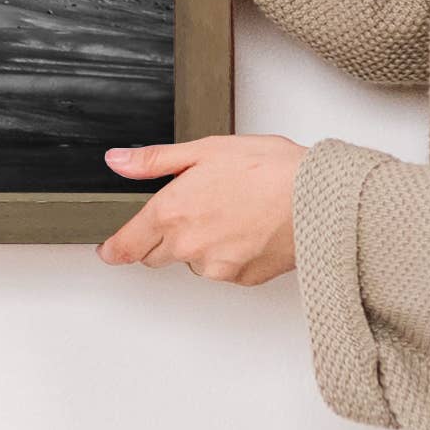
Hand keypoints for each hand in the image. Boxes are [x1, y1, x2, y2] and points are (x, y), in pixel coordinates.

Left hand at [98, 133, 302, 283]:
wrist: (320, 198)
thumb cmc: (268, 169)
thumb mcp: (204, 150)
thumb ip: (154, 161)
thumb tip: (117, 162)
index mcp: (171, 214)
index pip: (127, 246)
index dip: (114, 249)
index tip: (109, 250)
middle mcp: (190, 247)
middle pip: (157, 255)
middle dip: (162, 238)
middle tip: (190, 211)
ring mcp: (218, 267)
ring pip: (193, 262)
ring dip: (200, 246)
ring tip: (229, 212)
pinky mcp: (244, 278)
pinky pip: (224, 270)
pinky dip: (229, 254)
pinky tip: (247, 229)